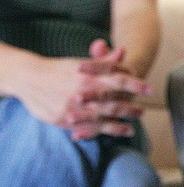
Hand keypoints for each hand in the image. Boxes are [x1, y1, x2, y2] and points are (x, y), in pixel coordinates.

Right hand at [17, 45, 151, 139]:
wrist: (30, 78)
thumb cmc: (61, 68)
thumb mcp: (82, 62)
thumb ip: (104, 61)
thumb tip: (123, 52)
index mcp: (90, 75)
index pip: (119, 80)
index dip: (136, 85)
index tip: (150, 89)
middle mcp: (84, 92)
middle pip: (114, 102)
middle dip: (131, 109)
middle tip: (143, 112)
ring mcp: (74, 107)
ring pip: (103, 118)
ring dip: (120, 124)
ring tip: (132, 128)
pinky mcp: (64, 119)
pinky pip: (87, 128)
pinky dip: (102, 132)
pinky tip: (112, 134)